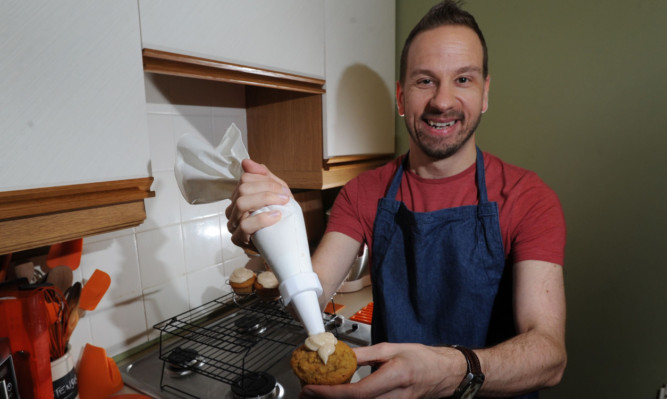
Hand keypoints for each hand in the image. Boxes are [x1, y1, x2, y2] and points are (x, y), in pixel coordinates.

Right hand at [225, 159, 291, 247]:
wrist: (282, 244)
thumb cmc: (277, 218)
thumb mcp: (275, 194)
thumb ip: (264, 177)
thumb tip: (246, 162)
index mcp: (240, 196)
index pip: (245, 179)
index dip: (266, 181)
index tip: (283, 190)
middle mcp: (233, 209)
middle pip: (243, 189)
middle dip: (267, 189)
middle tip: (285, 196)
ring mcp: (233, 224)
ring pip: (241, 203)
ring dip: (265, 200)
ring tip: (282, 204)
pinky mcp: (238, 238)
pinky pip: (245, 225)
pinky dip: (262, 218)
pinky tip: (276, 216)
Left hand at [299, 343, 465, 398]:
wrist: (445, 373)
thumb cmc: (422, 359)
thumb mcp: (391, 349)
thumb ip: (364, 355)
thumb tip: (340, 355)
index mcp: (395, 377)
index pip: (357, 393)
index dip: (331, 393)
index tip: (311, 388)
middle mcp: (396, 398)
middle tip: (307, 392)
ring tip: (318, 394)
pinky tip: (339, 396)